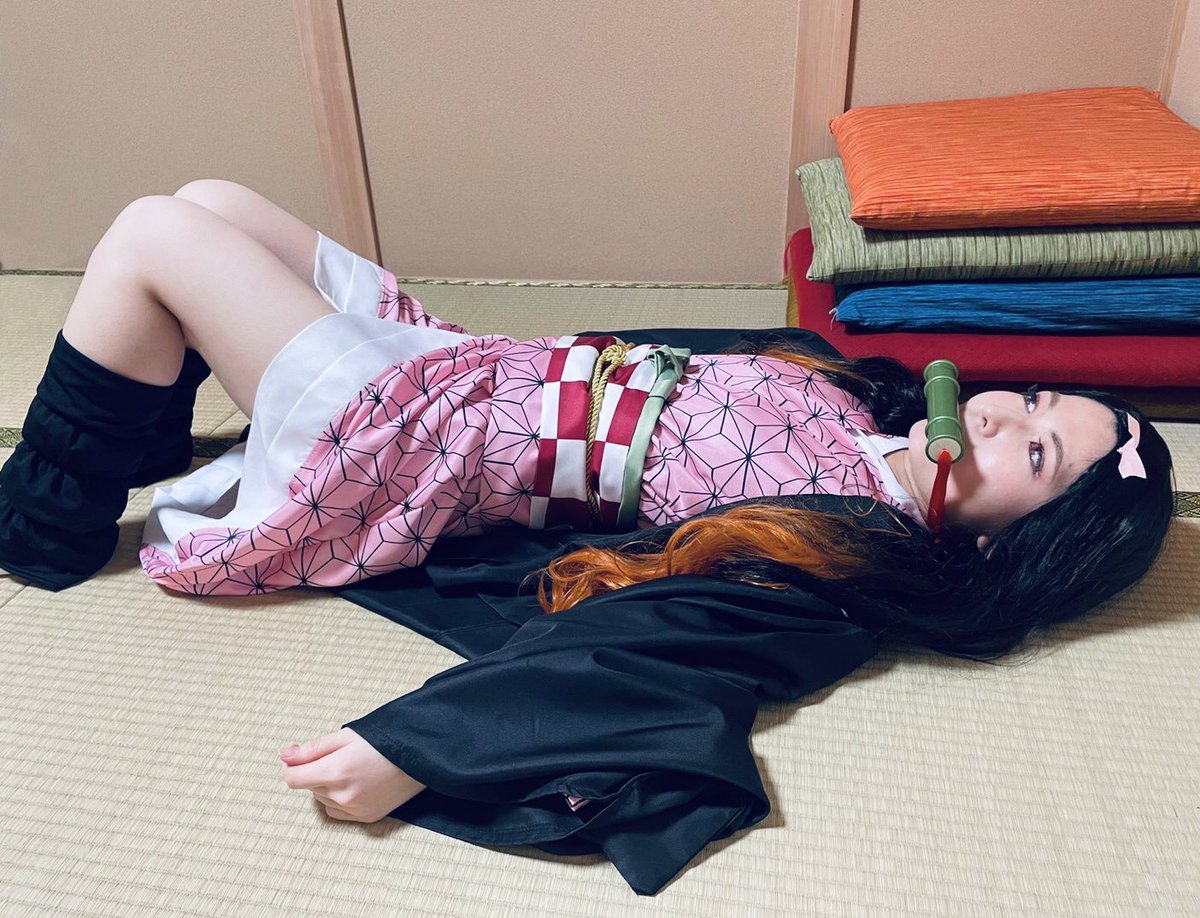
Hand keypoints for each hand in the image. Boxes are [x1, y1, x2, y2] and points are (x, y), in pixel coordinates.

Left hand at [280, 727, 425, 822]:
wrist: (420, 755)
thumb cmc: (386, 740)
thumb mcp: (347, 736)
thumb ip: (312, 749)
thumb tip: (284, 755)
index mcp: (336, 770)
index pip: (293, 778)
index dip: (291, 766)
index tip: (297, 757)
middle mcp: (343, 795)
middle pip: (309, 787)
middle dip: (315, 771)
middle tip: (337, 756)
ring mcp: (355, 809)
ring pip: (322, 799)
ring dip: (327, 786)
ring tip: (350, 769)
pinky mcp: (366, 817)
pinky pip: (336, 811)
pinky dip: (338, 799)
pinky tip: (354, 784)